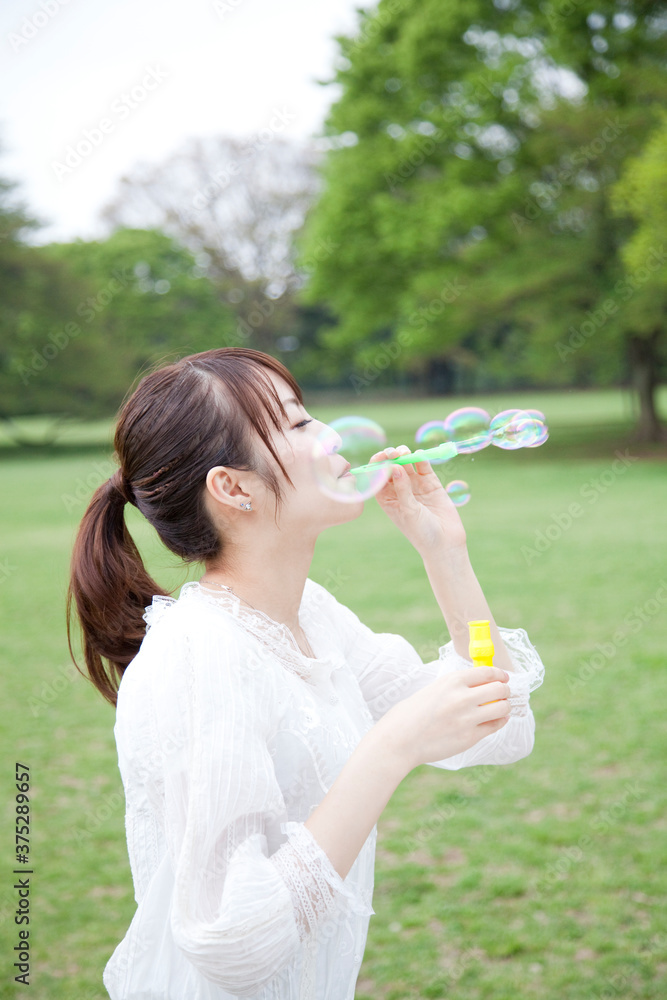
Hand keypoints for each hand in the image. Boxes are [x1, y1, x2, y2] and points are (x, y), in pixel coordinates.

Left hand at [371, 445, 466, 555]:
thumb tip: (394, 467)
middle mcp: (399, 489)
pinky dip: (420, 458)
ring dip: (404, 454)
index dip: (377, 465)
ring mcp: (415, 485)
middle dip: (390, 457)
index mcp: (387, 498)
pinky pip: (423, 466)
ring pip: (407, 463)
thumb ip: (402, 488)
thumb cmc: (421, 532)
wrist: (445, 542)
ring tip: (405, 453)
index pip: (377, 477)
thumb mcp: (408, 511)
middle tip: (393, 453)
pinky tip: (418, 454)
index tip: (380, 458)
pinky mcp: (431, 483)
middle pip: (391, 466)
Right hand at [379, 667, 510, 770]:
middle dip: (505, 690)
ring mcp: (467, 718)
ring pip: (502, 707)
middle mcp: (462, 697)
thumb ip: (456, 687)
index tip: (503, 678)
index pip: (487, 672)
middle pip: (499, 688)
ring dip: (504, 706)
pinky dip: (500, 721)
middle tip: (503, 694)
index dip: (500, 674)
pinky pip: (495, 726)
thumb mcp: (433, 689)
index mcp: (452, 681)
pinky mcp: (470, 737)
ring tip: (500, 708)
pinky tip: (496, 720)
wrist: (400, 739)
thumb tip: (479, 686)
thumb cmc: (411, 714)